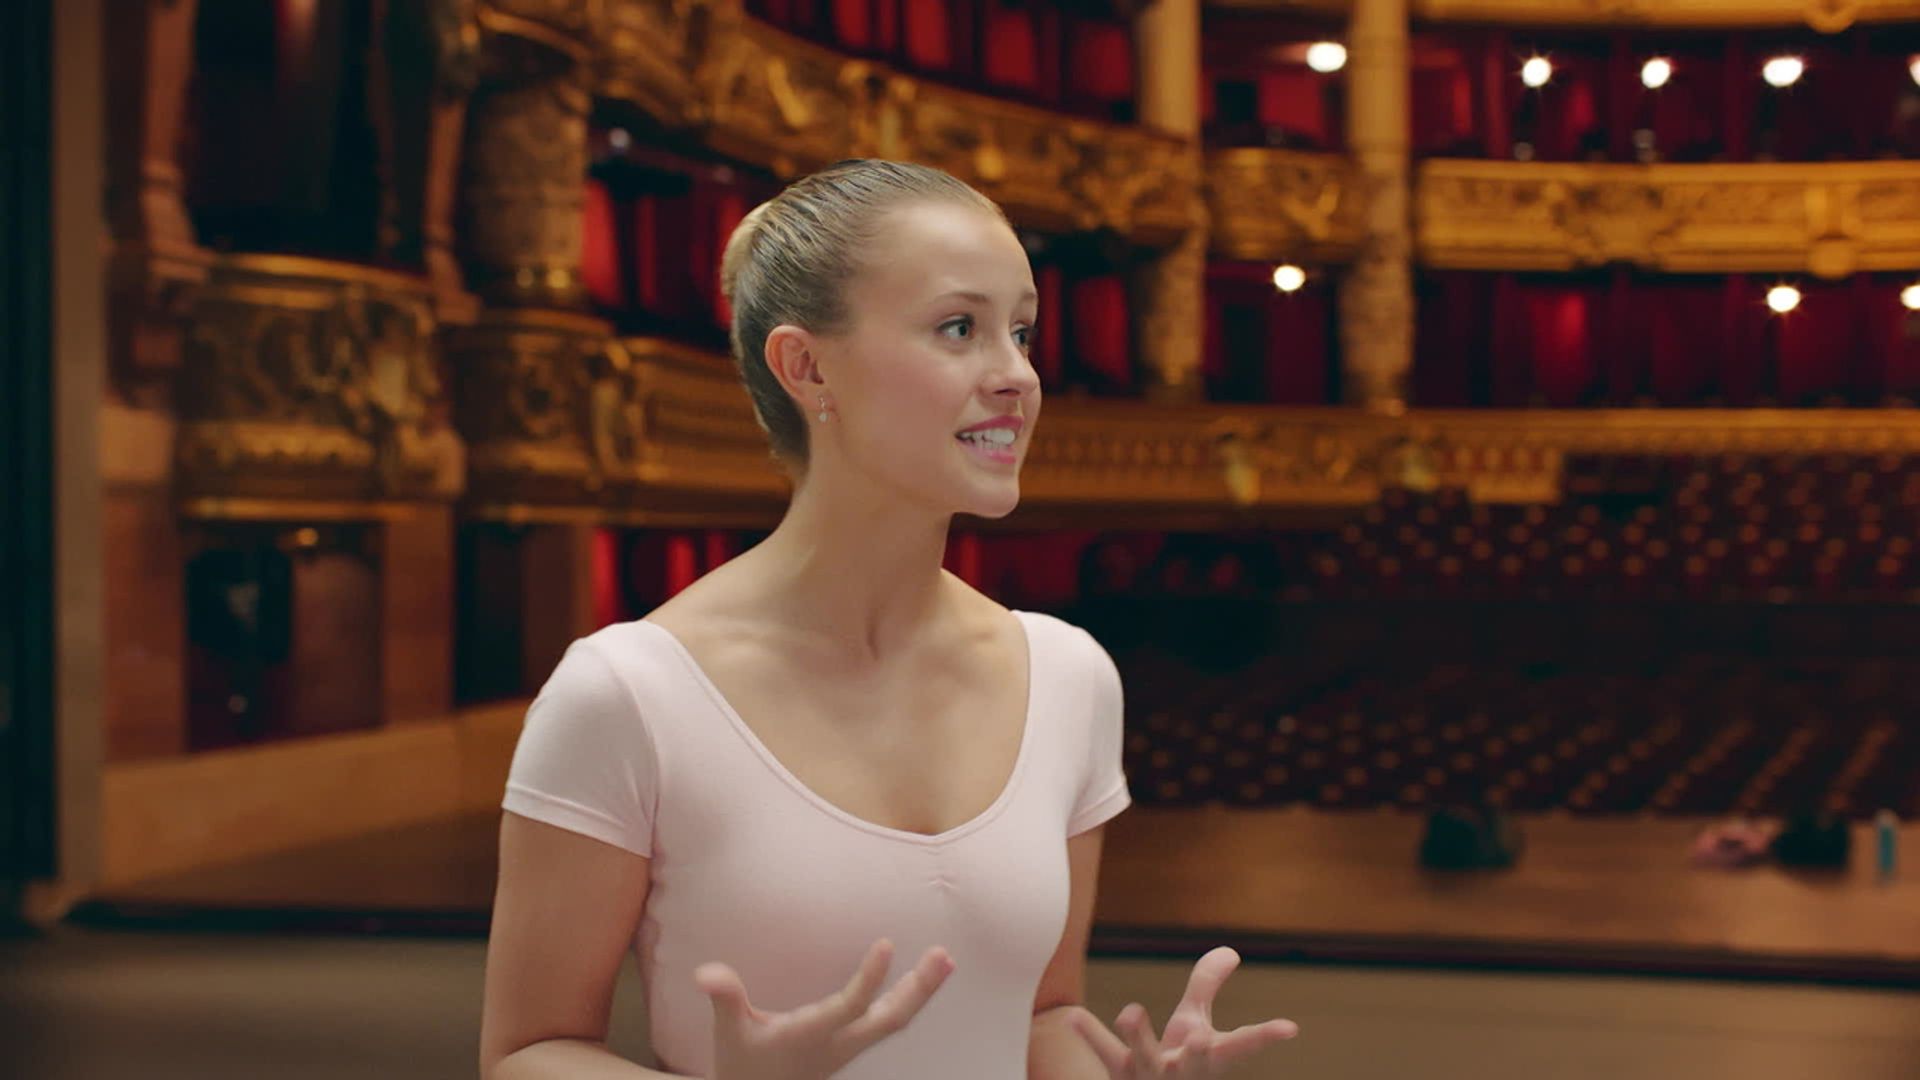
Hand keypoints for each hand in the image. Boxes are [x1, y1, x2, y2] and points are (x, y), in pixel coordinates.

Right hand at [697, 938, 953, 1079]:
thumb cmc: (743, 1064)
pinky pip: (889, 1019)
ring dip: (921, 990)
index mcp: (811, 1036)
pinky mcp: (853, 1042)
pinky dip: (909, 997)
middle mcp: (839, 1042)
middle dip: (918, 989)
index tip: (887, 944)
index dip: (869, 978)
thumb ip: (725, 998)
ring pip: (895, 1020)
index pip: (849, 1007)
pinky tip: (923, 979)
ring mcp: (850, 1045)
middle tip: (943, 955)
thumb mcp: (729, 1032)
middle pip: (890, 1019)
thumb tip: (706, 972)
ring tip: (945, 960)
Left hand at [1068, 947, 1296, 1077]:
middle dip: (1198, 1051)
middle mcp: (1184, 1070)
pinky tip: (1071, 1017)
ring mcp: (1152, 1076)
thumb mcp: (1195, 1024)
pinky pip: (1106, 1054)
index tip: (1290, 1028)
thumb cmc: (1179, 1061)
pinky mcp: (1121, 1075)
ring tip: (1132, 1011)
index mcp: (1210, 1056)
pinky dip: (1090, 1035)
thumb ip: (1207, 986)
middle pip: (1194, 1061)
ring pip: (1146, 1058)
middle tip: (1200, 1036)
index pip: (1243, 1045)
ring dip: (1139, 1037)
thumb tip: (1229, 949)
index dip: (1266, 1036)